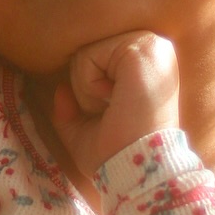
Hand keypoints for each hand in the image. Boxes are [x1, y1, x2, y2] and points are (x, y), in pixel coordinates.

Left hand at [50, 31, 180, 180]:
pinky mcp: (143, 48)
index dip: (90, 88)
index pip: (97, 58)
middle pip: (90, 52)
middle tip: (113, 110)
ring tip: (115, 106)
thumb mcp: (87, 133)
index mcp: (147, 66)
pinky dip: (88, 85)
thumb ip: (71, 111)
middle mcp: (154, 50)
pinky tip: (114, 99)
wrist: (137, 168)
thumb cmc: (118, 155)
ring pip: (86, 53)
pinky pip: (88, 55)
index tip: (113, 112)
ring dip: (87, 88)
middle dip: (87, 87)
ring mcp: (151, 46)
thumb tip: (60, 90)